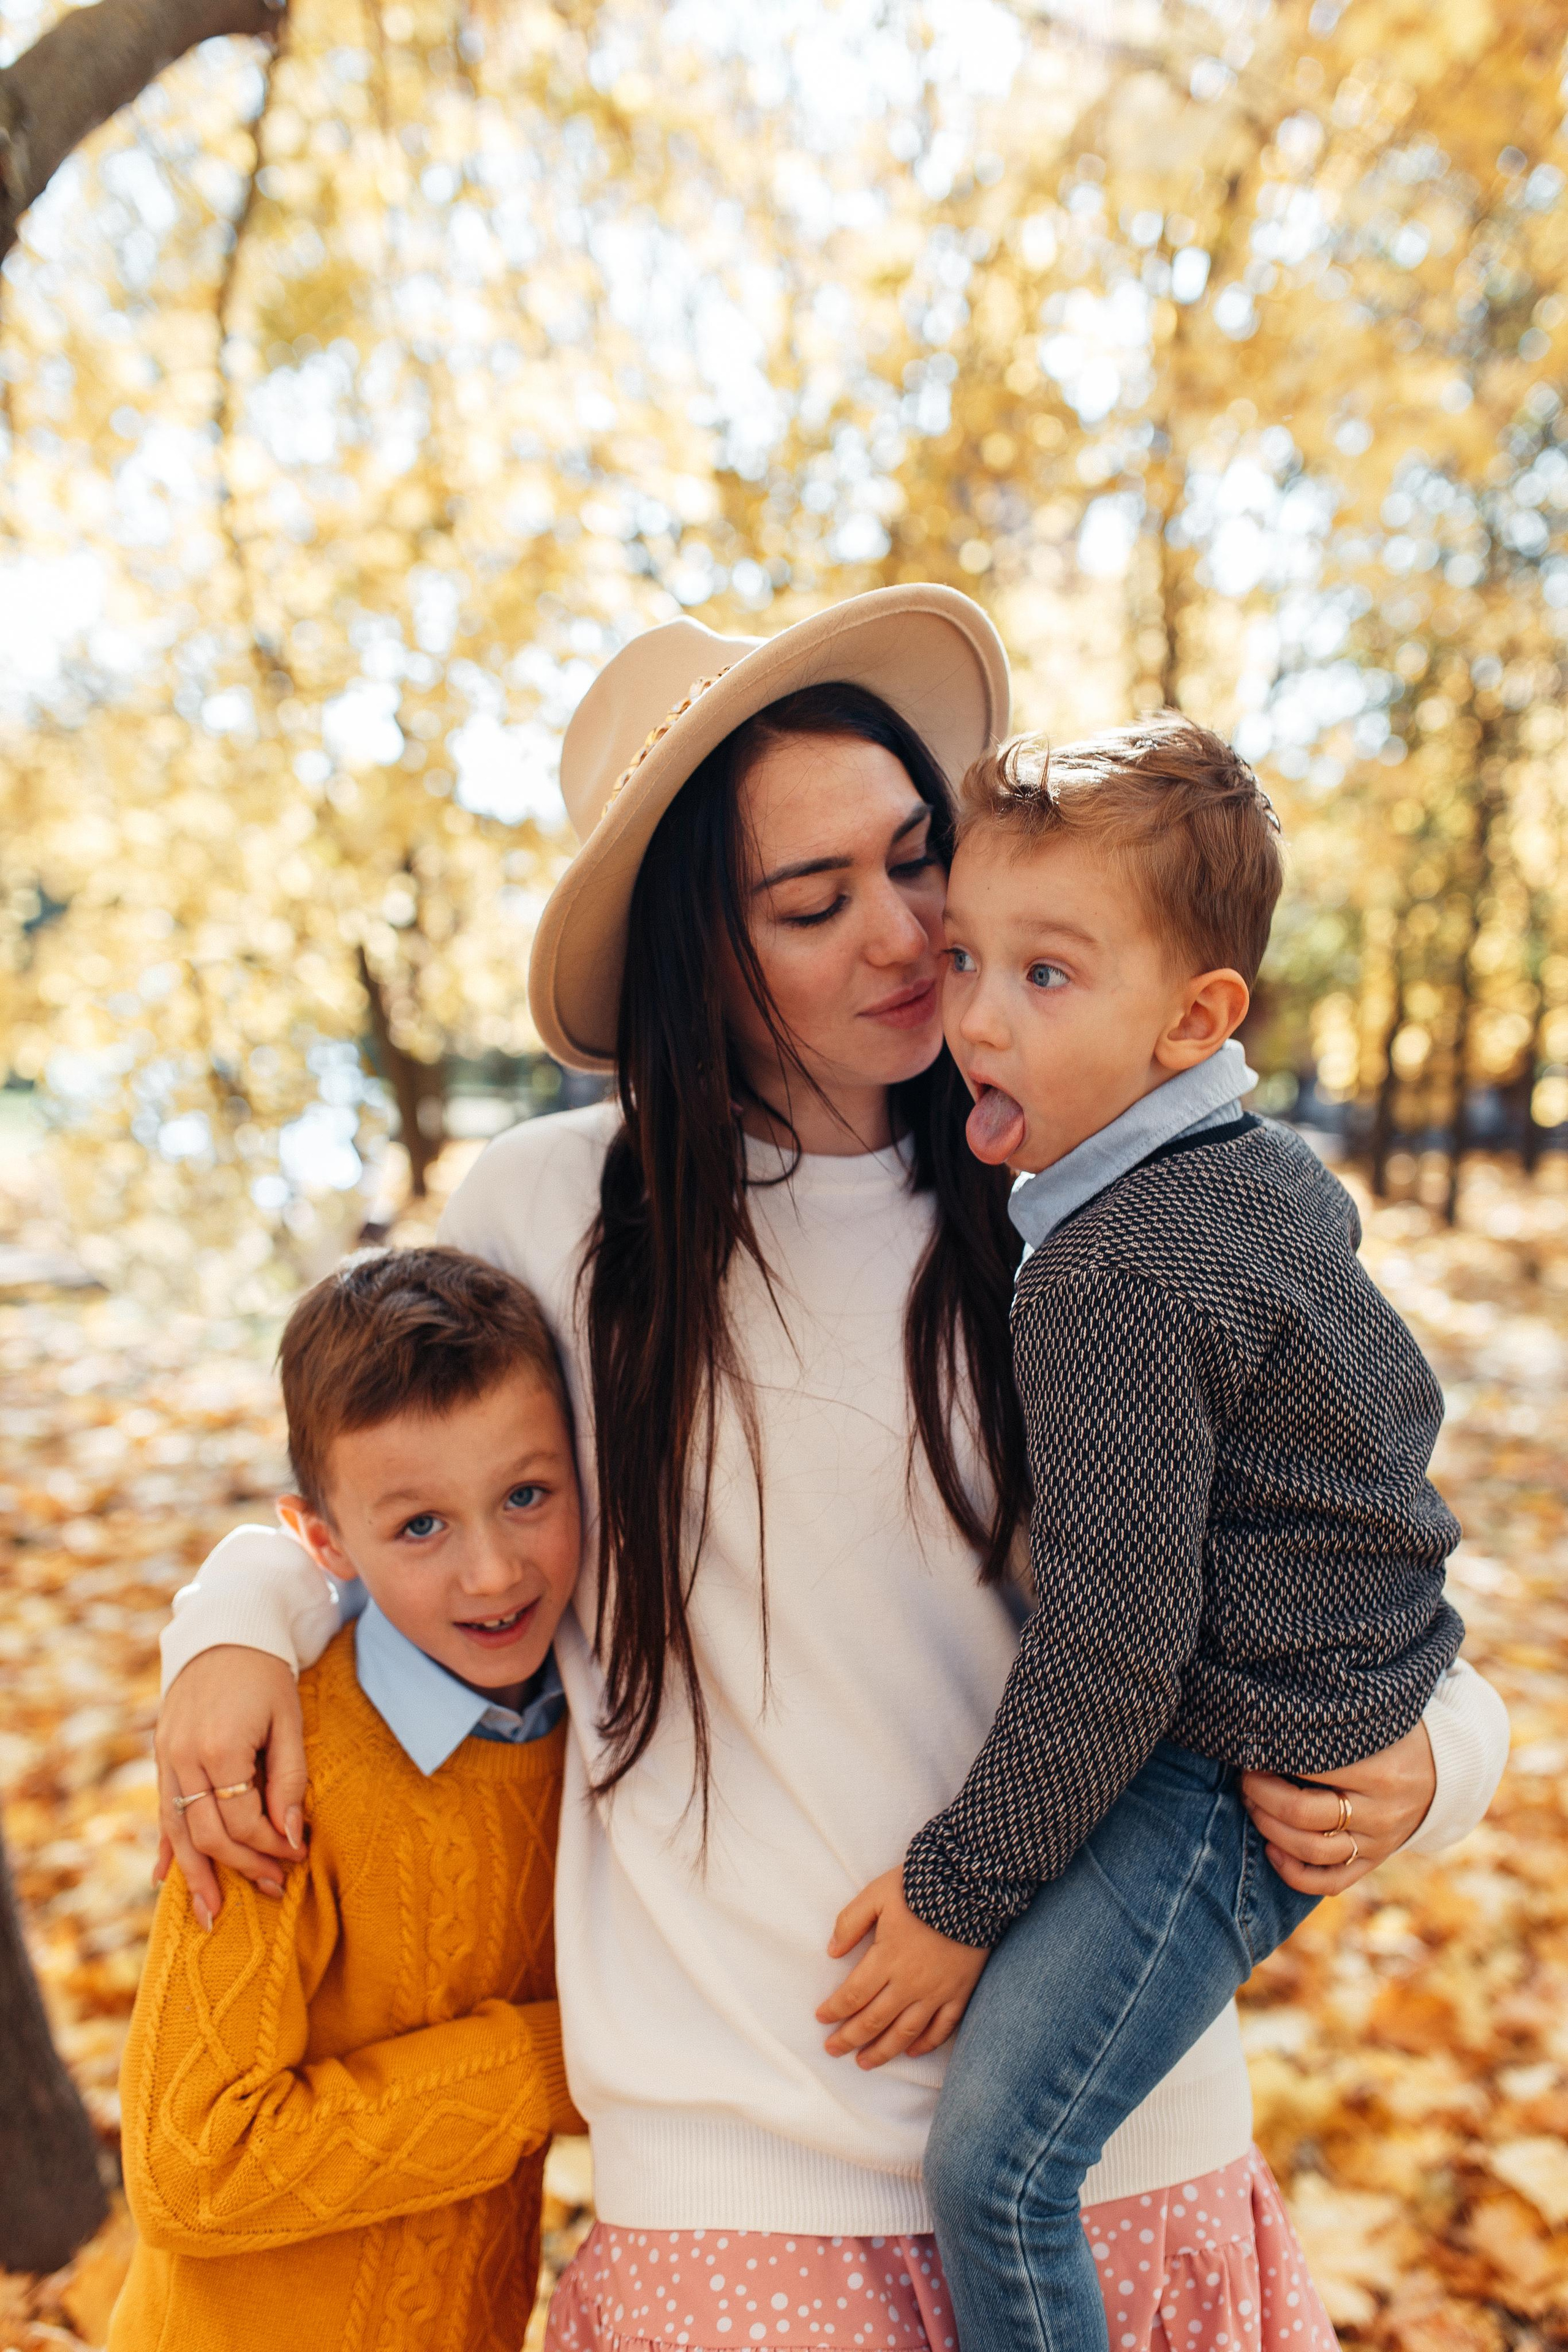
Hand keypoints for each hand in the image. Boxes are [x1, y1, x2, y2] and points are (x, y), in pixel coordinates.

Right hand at [155, 1647, 307, 1925]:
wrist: (224, 1631)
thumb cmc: (267, 1674)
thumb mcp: (289, 1721)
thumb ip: (289, 1779)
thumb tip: (291, 1836)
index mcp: (221, 1748)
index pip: (245, 1820)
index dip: (272, 1844)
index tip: (298, 1855)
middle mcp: (185, 1758)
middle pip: (210, 1833)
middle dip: (243, 1866)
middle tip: (274, 1887)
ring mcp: (167, 1757)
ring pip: (178, 1830)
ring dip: (197, 1874)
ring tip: (212, 1914)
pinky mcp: (161, 1754)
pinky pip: (162, 1809)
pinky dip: (165, 1845)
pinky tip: (165, 1877)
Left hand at [815, 1868, 987, 2069]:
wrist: (971, 1888)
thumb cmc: (919, 1888)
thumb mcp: (876, 1894)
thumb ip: (850, 1922)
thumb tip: (832, 1952)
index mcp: (886, 1958)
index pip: (853, 1995)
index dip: (834, 2010)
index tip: (821, 2019)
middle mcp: (909, 1983)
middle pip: (874, 2020)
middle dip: (850, 2038)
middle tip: (833, 2050)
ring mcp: (937, 1991)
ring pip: (905, 2032)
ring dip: (882, 2051)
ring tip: (864, 2062)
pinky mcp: (960, 1992)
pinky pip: (943, 2028)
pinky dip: (926, 2044)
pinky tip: (912, 2053)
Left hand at [1240, 1718, 1435, 1896]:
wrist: (1447, 1772)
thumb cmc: (1397, 1736)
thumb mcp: (1375, 1722)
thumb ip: (1333, 1724)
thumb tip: (1273, 1718)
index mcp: (1380, 1773)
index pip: (1311, 1770)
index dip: (1271, 1760)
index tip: (1252, 1748)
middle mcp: (1380, 1813)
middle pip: (1304, 1814)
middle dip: (1262, 1795)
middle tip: (1246, 1777)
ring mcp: (1378, 1843)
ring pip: (1312, 1851)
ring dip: (1270, 1829)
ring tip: (1253, 1805)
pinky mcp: (1373, 1862)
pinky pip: (1329, 1882)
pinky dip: (1293, 1873)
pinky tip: (1271, 1849)